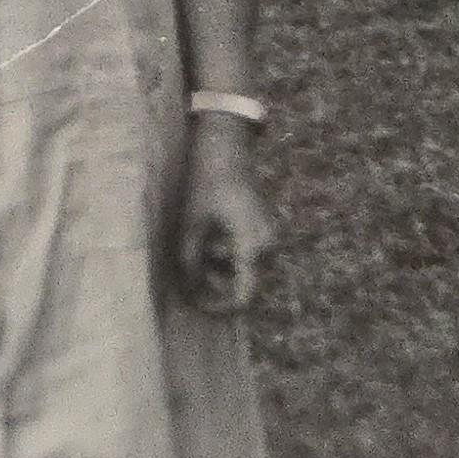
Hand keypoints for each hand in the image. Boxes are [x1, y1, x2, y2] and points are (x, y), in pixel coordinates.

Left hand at [173, 113, 275, 314]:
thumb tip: (188, 291)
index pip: (245, 295)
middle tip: (190, 272)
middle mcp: (270, 245)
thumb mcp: (192, 226)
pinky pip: (248, 253)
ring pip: (246, 268)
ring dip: (221, 267)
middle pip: (246, 283)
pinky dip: (228, 254)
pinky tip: (209, 237)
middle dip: (217, 283)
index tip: (197, 304)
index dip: (221, 307)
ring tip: (197, 248)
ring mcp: (271, 235)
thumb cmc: (206, 185)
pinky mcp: (265, 228)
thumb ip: (190, 263)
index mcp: (254, 246)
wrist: (225, 150)